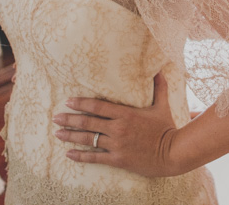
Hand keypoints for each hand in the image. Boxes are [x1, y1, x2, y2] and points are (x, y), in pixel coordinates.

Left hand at [52, 72, 179, 175]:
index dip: (81, 103)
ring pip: (88, 139)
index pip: (98, 106)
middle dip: (70, 119)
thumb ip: (159, 87)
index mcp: (126, 114)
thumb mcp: (162, 106)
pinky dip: (80, 156)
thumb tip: (159, 69)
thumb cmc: (167, 128)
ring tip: (57, 133)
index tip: (68, 101)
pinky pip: (95, 158)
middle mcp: (118, 129)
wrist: (172, 153)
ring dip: (71, 136)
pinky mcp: (118, 160)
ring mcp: (117, 145)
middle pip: (88, 122)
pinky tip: (69, 154)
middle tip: (55, 117)